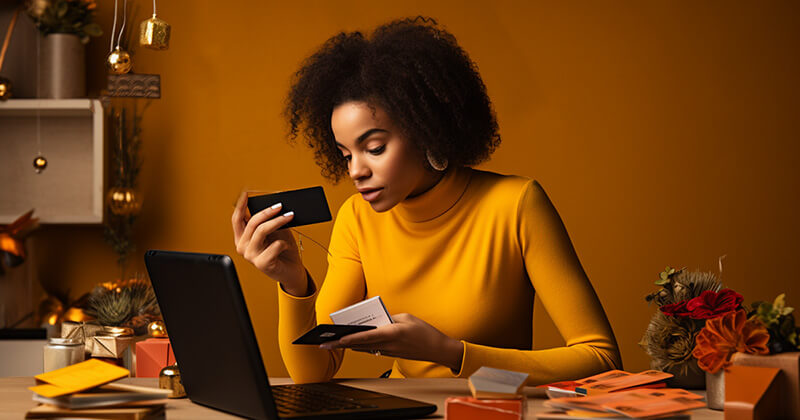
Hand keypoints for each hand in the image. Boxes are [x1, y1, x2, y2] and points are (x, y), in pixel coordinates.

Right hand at [231, 191, 307, 294]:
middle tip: (280, 206)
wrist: (291, 271)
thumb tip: (273, 205)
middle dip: (267, 211)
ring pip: (262, 231)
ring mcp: (251, 256)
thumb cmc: (283, 250)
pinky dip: (284, 242)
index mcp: (242, 238)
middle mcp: (243, 247)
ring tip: (289, 216)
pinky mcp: (262, 264)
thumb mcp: (275, 231)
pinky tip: (287, 246)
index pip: (237, 219)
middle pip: (251, 222)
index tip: (246, 194)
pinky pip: (274, 245)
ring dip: (278, 221)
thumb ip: (269, 221)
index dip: (241, 205)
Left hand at [319, 313, 463, 370]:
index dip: (349, 339)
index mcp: (391, 333)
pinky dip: (360, 346)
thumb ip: (388, 317)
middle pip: (359, 345)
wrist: (436, 348)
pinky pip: (371, 349)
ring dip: (348, 346)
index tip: (336, 340)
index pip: (365, 337)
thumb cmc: (423, 331)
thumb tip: (375, 319)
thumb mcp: (405, 317)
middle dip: (341, 345)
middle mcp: (387, 345)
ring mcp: (388, 351)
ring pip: (363, 348)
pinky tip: (351, 343)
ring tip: (332, 343)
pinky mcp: (390, 353)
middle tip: (324, 345)